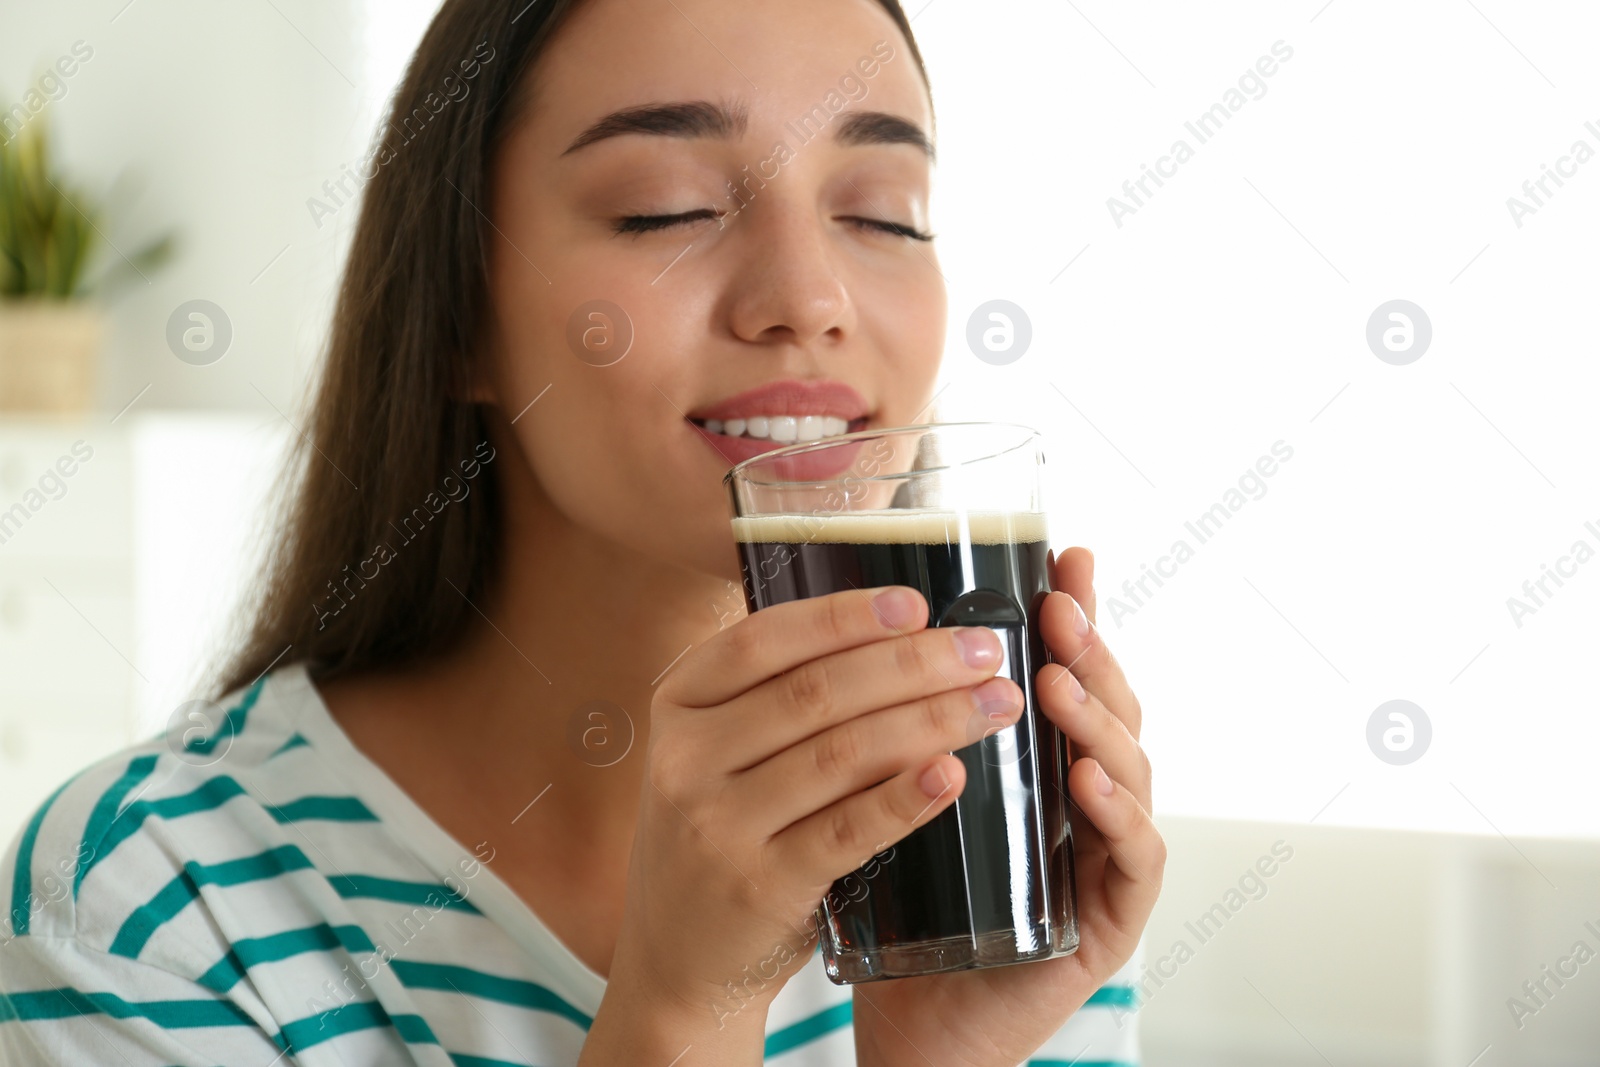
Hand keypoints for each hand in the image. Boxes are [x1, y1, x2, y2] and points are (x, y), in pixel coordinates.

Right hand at [596, 584, 1020, 1059]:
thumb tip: (898, 631)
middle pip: (815, 692)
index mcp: (678, 702)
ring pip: (841, 754)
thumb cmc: (720, 833)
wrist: (677, 959)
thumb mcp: (716, 751)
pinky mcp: (759, 885)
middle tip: (985, 651)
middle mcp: (685, 758)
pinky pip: (848, 830)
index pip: (765, 640)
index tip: (916, 604)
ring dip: (931, 721)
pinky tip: (953, 774)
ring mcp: (717, 825)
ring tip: (994, 703)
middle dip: (913, 664)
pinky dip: (905, 798)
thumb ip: (775, 694)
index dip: (844, 616)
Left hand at [852, 546, 1164, 1066]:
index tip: (1063, 555)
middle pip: (1107, 706)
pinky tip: (1087, 780)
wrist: (913, 1021)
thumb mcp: (893, 794)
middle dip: (1088, 649)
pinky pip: (1134, 859)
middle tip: (1059, 605)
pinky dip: (1118, 814)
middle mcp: (1081, 798)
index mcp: (1036, 762)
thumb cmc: (902, 907)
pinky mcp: (1110, 921)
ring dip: (1097, 719)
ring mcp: (1103, 857)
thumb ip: (896, 725)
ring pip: (1129, 769)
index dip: (1074, 614)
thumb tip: (848, 631)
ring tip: (1058, 681)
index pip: (1067, 672)